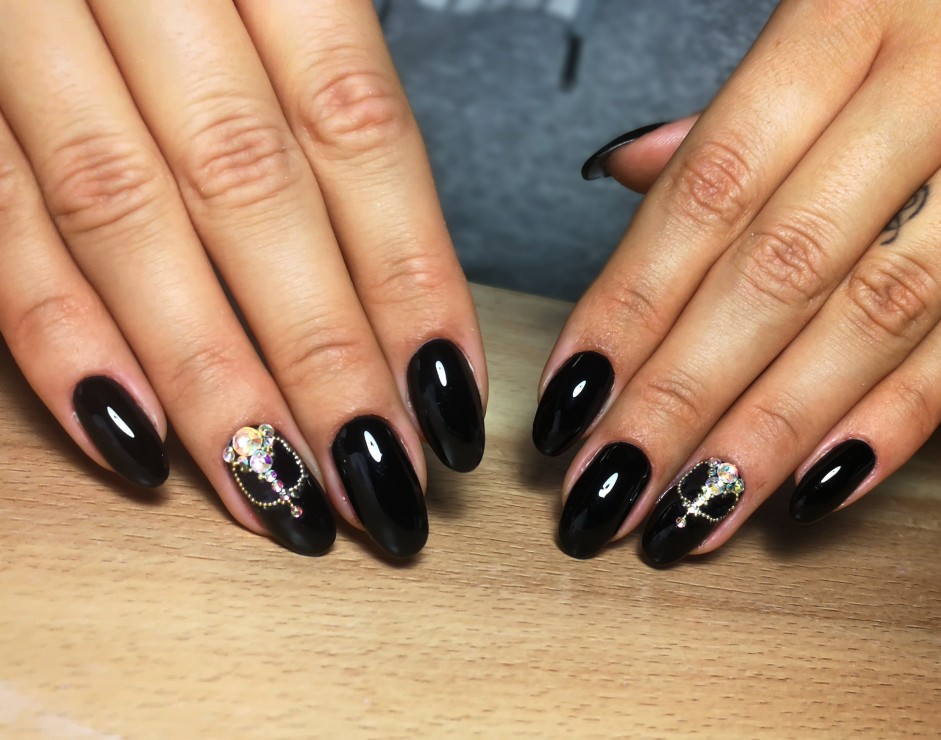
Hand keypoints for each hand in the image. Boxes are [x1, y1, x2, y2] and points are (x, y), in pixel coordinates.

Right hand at [0, 0, 485, 556]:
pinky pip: (0, 222)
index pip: (356, 132)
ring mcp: (23, 29)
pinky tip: (136, 441)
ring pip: (126, 221)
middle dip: (324, 360)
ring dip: (211, 380)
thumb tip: (395, 273)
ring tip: (282, 495)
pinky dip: (62, 337)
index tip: (450, 400)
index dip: (409, 278)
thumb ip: (314, 86)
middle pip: (252, 194)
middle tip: (382, 483)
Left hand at [535, 0, 940, 563]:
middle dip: (681, 395)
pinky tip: (814, 486)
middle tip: (609, 484)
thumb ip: (738, 109)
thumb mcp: (837, 11)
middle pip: (777, 270)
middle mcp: (938, 79)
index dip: (630, 303)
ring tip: (693, 511)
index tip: (571, 396)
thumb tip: (630, 172)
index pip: (708, 191)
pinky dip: (896, 417)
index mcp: (850, 13)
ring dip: (772, 431)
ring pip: (875, 315)